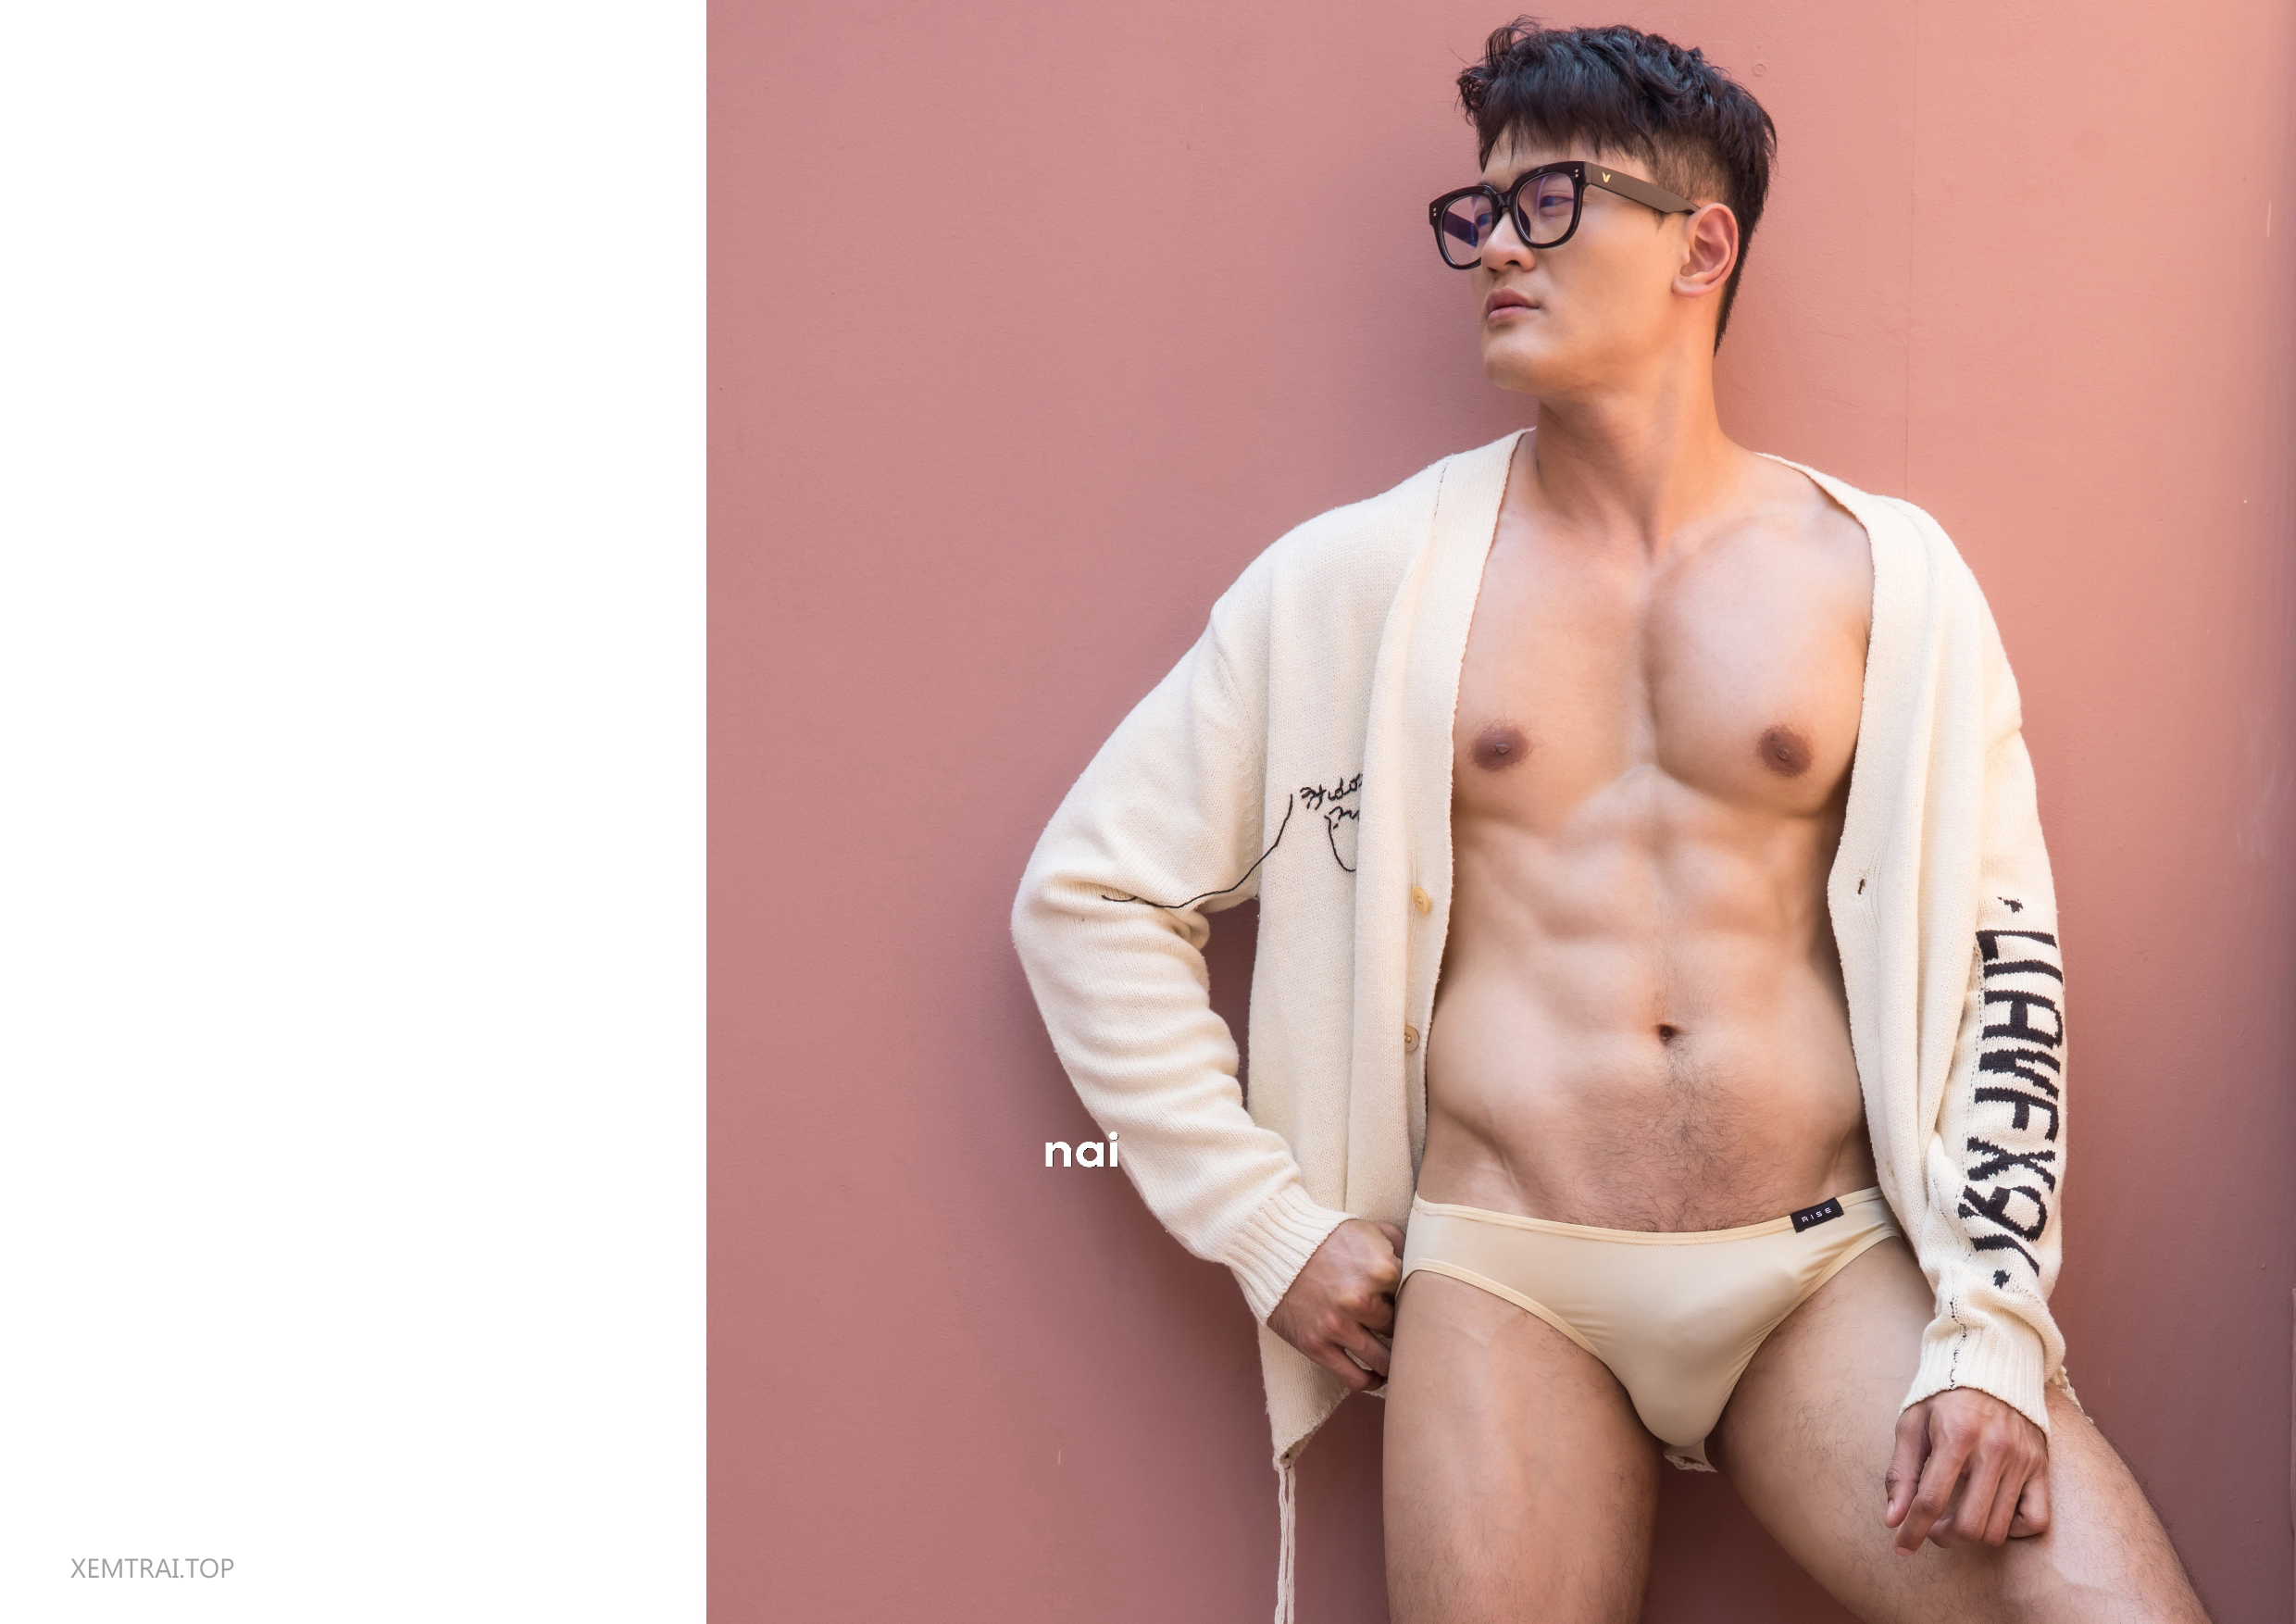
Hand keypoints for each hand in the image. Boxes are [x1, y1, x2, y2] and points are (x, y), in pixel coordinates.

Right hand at [1266, 1218, 1405, 1392]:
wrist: (1274, 1244)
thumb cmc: (1326, 1236)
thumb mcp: (1369, 1229)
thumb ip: (1402, 1245)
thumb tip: (1426, 1264)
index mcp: (1381, 1270)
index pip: (1417, 1300)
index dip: (1416, 1304)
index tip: (1414, 1309)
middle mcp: (1361, 1300)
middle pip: (1401, 1330)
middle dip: (1404, 1331)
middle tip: (1407, 1334)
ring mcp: (1337, 1325)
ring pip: (1382, 1360)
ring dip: (1393, 1363)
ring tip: (1397, 1362)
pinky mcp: (1316, 1344)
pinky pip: (1354, 1377)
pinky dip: (1370, 1382)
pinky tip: (1375, 1376)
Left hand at [1884, 1388, 2049, 1552]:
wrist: (1989, 1369)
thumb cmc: (1943, 1400)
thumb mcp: (1911, 1425)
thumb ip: (1900, 1473)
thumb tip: (1893, 1519)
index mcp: (1956, 1435)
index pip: (1932, 1499)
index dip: (1913, 1530)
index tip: (1901, 1546)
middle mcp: (1995, 1449)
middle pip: (1970, 1524)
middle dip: (1944, 1536)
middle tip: (1931, 1526)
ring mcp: (2023, 1461)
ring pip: (1998, 1528)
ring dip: (1972, 1535)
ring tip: (1956, 1519)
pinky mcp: (2041, 1468)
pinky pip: (2036, 1520)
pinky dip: (2012, 1529)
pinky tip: (1991, 1514)